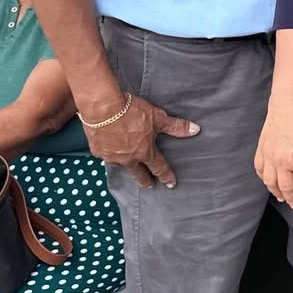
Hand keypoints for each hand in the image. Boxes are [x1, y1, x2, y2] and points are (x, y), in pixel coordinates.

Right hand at [82, 93, 197, 188]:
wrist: (103, 107)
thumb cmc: (131, 112)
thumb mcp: (157, 117)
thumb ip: (175, 126)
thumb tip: (195, 130)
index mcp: (144, 152)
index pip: (159, 167)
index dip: (166, 176)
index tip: (170, 184)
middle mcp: (128, 159)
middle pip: (138, 174)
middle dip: (144, 181)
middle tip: (149, 185)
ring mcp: (111, 156)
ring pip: (120, 165)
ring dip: (126, 166)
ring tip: (128, 165)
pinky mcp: (97, 150)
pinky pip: (105, 155)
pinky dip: (109, 153)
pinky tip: (109, 148)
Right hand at [255, 103, 292, 208]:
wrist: (288, 105)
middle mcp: (283, 162)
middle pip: (286, 187)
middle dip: (292, 198)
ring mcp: (270, 156)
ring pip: (270, 182)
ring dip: (276, 192)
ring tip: (281, 197)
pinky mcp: (262, 150)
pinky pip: (260, 169)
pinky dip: (263, 178)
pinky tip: (267, 181)